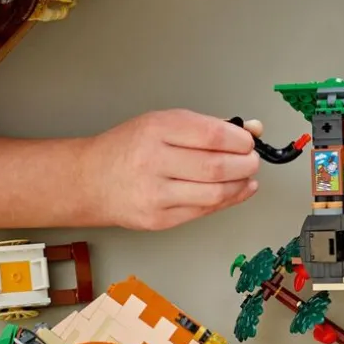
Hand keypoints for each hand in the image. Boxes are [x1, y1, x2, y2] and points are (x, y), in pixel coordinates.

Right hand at [83, 111, 259, 230]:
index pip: (211, 135)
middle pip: (215, 166)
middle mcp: (153, 161)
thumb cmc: (128, 148)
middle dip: (245, 164)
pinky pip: (203, 211)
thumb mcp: (163, 123)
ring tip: (246, 175)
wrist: (90, 180)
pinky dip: (228, 200)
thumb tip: (253, 129)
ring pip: (214, 193)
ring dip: (240, 185)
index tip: (249, 141)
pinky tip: (236, 190)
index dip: (240, 140)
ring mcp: (154, 194)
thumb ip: (208, 126)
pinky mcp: (158, 220)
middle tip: (253, 160)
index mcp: (156, 130)